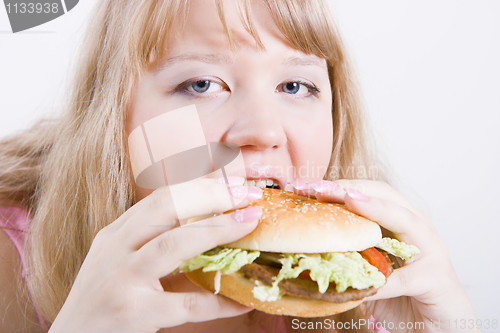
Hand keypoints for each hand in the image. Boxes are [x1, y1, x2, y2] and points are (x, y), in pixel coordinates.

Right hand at [48, 178, 262, 332]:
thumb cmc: (104, 299)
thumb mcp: (121, 263)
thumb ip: (157, 245)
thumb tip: (214, 231)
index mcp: (116, 234)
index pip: (161, 197)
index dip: (201, 186)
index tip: (234, 184)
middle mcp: (116, 249)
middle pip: (167, 209)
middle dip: (212, 196)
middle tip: (249, 196)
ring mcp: (123, 280)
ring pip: (174, 244)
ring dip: (218, 230)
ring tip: (250, 223)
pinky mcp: (135, 313)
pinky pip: (188, 304)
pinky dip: (220, 301)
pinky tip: (244, 300)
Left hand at [290, 179, 478, 332]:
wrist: (437, 325)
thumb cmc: (400, 293)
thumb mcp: (367, 268)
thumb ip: (346, 255)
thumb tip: (305, 249)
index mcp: (398, 219)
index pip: (367, 192)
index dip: (336, 186)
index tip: (304, 186)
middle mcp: (417, 226)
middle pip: (384, 195)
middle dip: (349, 188)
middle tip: (318, 188)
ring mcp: (432, 250)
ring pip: (405, 221)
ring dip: (377, 209)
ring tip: (350, 200)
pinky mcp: (437, 279)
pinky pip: (406, 277)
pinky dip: (385, 279)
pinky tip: (366, 280)